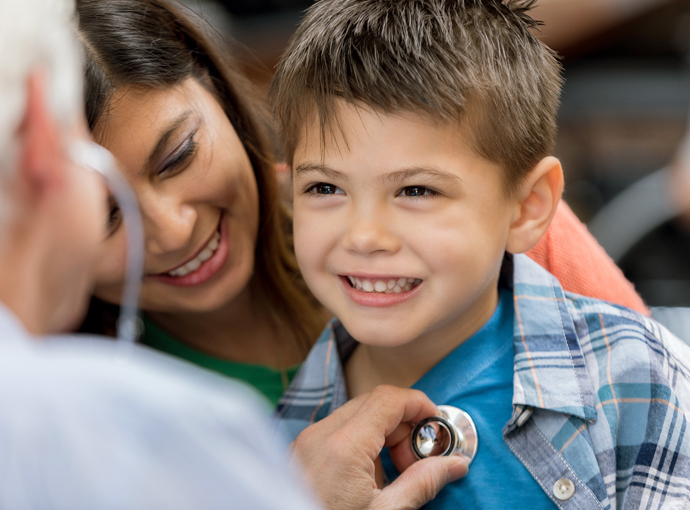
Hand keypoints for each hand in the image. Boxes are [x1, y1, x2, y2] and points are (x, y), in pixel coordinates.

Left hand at [291, 385, 468, 509]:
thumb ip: (423, 483)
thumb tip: (454, 464)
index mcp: (343, 445)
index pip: (389, 399)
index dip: (420, 406)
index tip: (437, 425)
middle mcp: (319, 435)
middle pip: (374, 405)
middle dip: (403, 427)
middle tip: (416, 463)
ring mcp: (305, 442)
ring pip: (355, 416)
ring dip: (382, 436)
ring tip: (391, 477)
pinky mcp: (299, 453)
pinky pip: (337, 432)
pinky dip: (360, 444)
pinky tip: (367, 480)